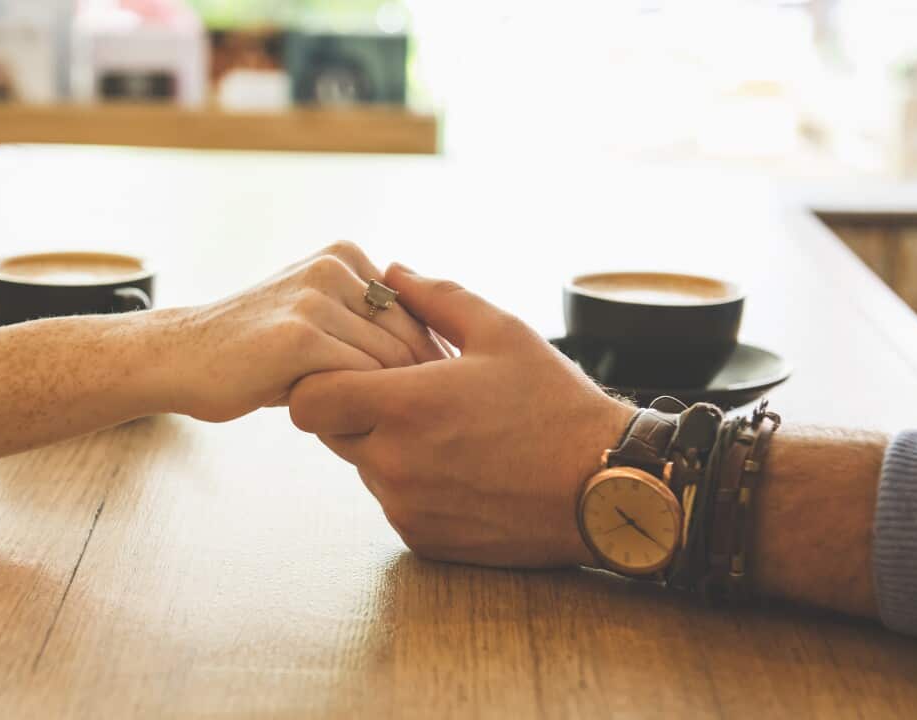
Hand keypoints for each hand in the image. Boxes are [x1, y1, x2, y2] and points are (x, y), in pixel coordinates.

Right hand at [164, 243, 447, 422]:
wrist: (183, 357)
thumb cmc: (258, 351)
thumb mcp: (318, 317)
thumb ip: (368, 322)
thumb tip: (445, 357)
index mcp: (346, 255)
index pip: (417, 312)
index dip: (430, 361)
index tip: (432, 401)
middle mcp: (335, 267)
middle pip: (409, 336)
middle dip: (418, 385)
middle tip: (416, 426)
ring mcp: (316, 298)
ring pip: (390, 361)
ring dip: (389, 401)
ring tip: (377, 428)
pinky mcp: (300, 336)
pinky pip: (360, 379)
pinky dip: (361, 408)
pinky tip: (346, 425)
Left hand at [289, 264, 633, 567]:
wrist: (607, 490)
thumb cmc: (557, 405)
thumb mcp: (502, 333)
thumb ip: (436, 297)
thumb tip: (391, 272)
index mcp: (404, 407)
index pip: (309, 400)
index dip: (320, 380)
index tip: (351, 368)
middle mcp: (394, 463)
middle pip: (330, 432)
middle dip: (355, 408)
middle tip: (407, 392)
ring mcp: (405, 507)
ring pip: (363, 466)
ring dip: (385, 445)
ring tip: (446, 430)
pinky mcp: (421, 538)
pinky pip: (392, 501)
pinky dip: (412, 482)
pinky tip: (461, 467)